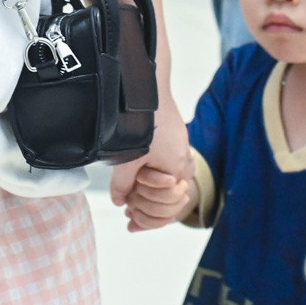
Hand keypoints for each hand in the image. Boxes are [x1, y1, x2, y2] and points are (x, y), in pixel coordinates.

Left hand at [111, 101, 194, 230]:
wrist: (149, 88)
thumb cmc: (143, 122)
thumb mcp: (127, 159)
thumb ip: (123, 184)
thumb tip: (119, 201)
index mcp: (178, 172)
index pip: (168, 210)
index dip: (147, 217)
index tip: (130, 215)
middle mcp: (186, 163)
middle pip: (171, 198)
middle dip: (149, 203)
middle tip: (128, 202)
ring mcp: (184, 149)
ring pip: (170, 181)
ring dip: (151, 188)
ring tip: (132, 183)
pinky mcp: (177, 137)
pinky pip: (169, 163)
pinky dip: (155, 171)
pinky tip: (139, 167)